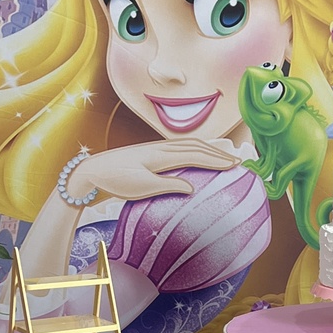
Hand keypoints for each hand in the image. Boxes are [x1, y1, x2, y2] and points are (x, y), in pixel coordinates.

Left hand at [64, 138, 238, 201]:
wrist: (93, 171)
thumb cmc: (116, 181)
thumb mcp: (141, 188)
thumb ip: (167, 186)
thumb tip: (192, 188)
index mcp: (161, 156)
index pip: (196, 156)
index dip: (217, 160)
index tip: (235, 166)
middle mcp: (161, 148)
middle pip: (197, 147)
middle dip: (219, 153)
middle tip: (239, 161)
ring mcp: (157, 148)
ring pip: (190, 144)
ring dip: (210, 149)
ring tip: (226, 155)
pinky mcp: (152, 151)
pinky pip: (181, 147)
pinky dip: (196, 148)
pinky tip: (200, 153)